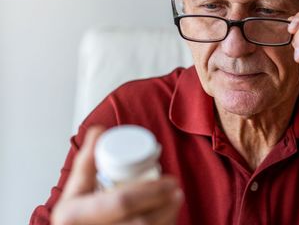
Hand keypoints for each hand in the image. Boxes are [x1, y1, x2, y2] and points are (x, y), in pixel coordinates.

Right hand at [52, 126, 183, 224]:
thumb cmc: (76, 219)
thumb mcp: (74, 191)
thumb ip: (87, 162)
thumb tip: (100, 130)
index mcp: (74, 216)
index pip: (122, 201)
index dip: (151, 190)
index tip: (170, 180)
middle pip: (141, 222)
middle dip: (166, 204)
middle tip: (177, 190)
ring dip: (168, 216)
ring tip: (177, 200)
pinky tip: (169, 217)